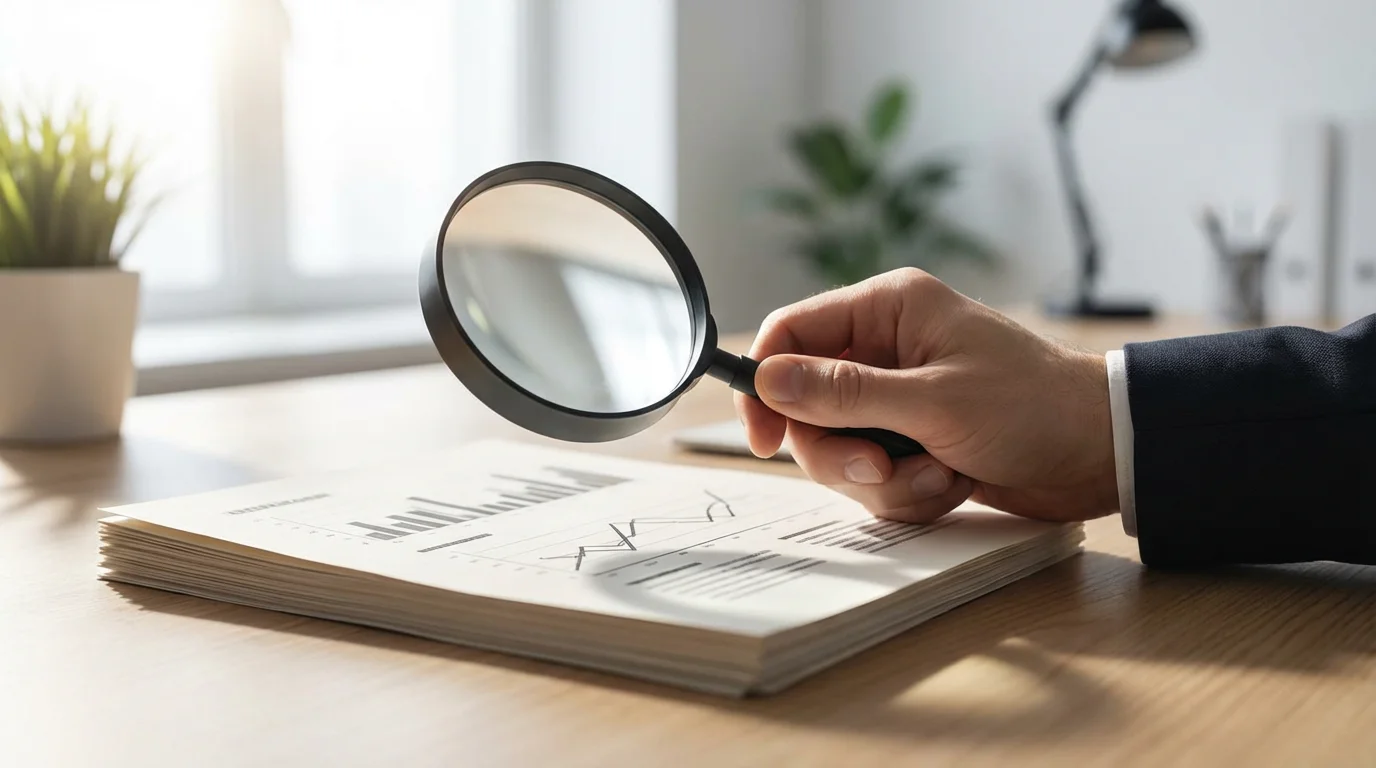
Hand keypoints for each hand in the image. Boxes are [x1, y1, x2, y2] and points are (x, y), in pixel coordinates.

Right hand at [735, 268, 1118, 523]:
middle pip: (807, 405)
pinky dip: (909, 492)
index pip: (791, 333)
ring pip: (838, 449)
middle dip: (839, 450)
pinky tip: (953, 483)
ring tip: (938, 477)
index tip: (764, 436)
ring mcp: (898, 400)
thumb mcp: (933, 401)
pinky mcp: (913, 442)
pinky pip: (874, 477)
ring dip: (883, 479)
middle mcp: (885, 350)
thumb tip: (766, 377)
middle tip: (878, 470)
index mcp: (888, 311)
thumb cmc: (1033, 408)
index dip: (766, 384)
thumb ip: (844, 393)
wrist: (1103, 454)